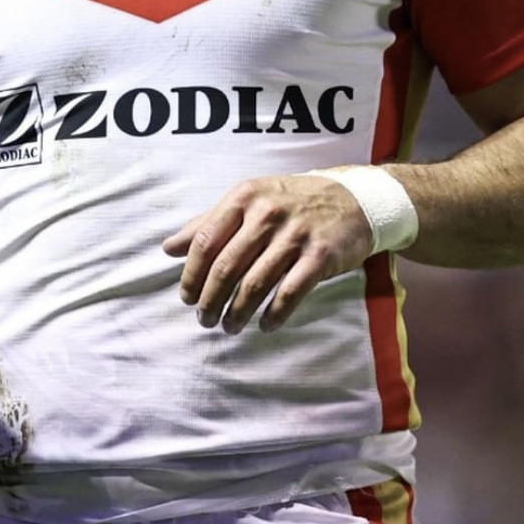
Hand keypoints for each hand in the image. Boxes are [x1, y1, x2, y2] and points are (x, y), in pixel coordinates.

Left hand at [161, 172, 373, 334]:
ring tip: (228, 327)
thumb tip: (168, 248)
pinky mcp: (320, 256)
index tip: (186, 297)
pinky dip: (274, 314)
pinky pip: (290, 293)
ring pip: (255, 283)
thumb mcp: (250, 201)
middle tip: (204, 319)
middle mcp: (268, 213)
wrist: (354, 199)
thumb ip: (209, 223)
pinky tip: (264, 325)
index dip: (192, 274)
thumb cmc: (292, 202)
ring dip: (237, 312)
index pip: (206, 240)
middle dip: (210, 300)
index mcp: (245, 196)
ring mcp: (296, 234)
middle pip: (226, 266)